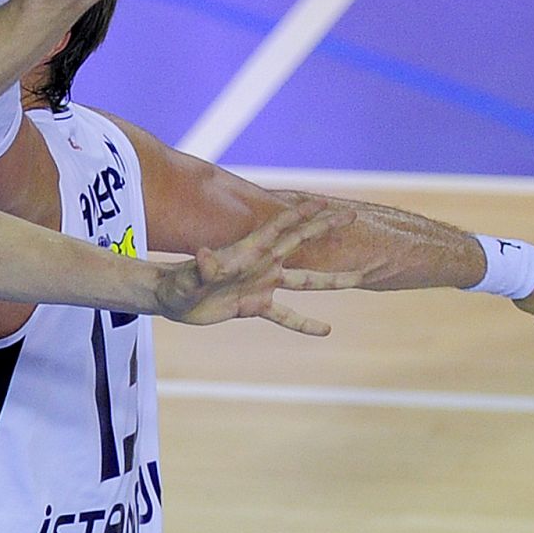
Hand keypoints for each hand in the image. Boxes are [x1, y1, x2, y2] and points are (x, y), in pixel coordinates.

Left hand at [156, 200, 365, 334]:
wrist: (173, 298)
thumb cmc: (179, 283)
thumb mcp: (190, 277)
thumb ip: (201, 268)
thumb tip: (204, 257)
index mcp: (249, 250)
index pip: (280, 227)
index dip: (302, 213)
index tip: (327, 202)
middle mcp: (262, 264)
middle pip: (301, 243)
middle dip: (325, 229)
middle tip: (352, 217)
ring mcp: (262, 284)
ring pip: (305, 281)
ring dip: (331, 280)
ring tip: (360, 277)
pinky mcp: (256, 306)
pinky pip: (286, 316)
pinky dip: (304, 323)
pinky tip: (325, 329)